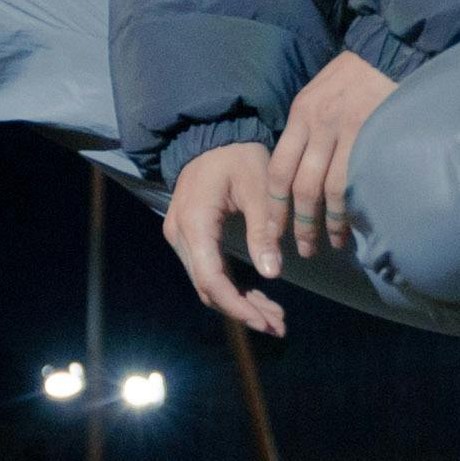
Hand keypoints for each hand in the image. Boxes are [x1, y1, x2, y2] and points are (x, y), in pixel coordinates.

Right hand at [164, 143, 290, 336]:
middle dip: (243, 311)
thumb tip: (272, 274)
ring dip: (240, 304)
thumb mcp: (258, 187)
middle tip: (280, 326)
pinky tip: (260, 300)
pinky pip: (208, 272)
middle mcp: (180, 235)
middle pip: (207, 288)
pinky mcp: (190, 239)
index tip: (265, 322)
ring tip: (276, 318)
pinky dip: (233, 289)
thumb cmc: (237, 155)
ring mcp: (181, 238)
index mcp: (195, 222)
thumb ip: (263, 230)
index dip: (238, 306)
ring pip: (207, 284)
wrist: (211, 134)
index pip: (211, 278)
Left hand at [272, 53, 395, 263]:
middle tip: (303, 247)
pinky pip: (355, 180)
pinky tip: (353, 222)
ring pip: (327, 189)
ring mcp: (344, 131)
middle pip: (300, 186)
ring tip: (331, 242)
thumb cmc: (353, 76)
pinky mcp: (369, 135)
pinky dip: (351, 207)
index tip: (273, 230)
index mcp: (300, 115)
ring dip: (327, 222)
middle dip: (298, 223)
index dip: (274, 205)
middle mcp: (317, 125)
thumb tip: (299, 168)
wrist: (387, 52)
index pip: (278, 169)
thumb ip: (306, 129)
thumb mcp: (317, 94)